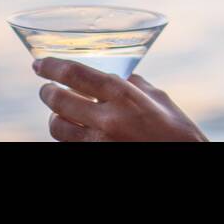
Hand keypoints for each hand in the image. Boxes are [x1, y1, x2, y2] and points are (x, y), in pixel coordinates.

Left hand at [33, 57, 206, 141]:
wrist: (185, 160)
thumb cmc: (177, 131)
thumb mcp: (158, 99)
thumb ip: (134, 86)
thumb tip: (119, 76)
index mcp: (123, 96)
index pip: (75, 74)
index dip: (51, 67)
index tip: (39, 63)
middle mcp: (107, 120)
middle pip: (58, 101)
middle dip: (47, 92)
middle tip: (47, 89)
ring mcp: (98, 144)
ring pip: (57, 128)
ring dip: (56, 118)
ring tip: (61, 114)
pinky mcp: (95, 157)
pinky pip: (69, 146)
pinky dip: (69, 137)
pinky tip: (77, 132)